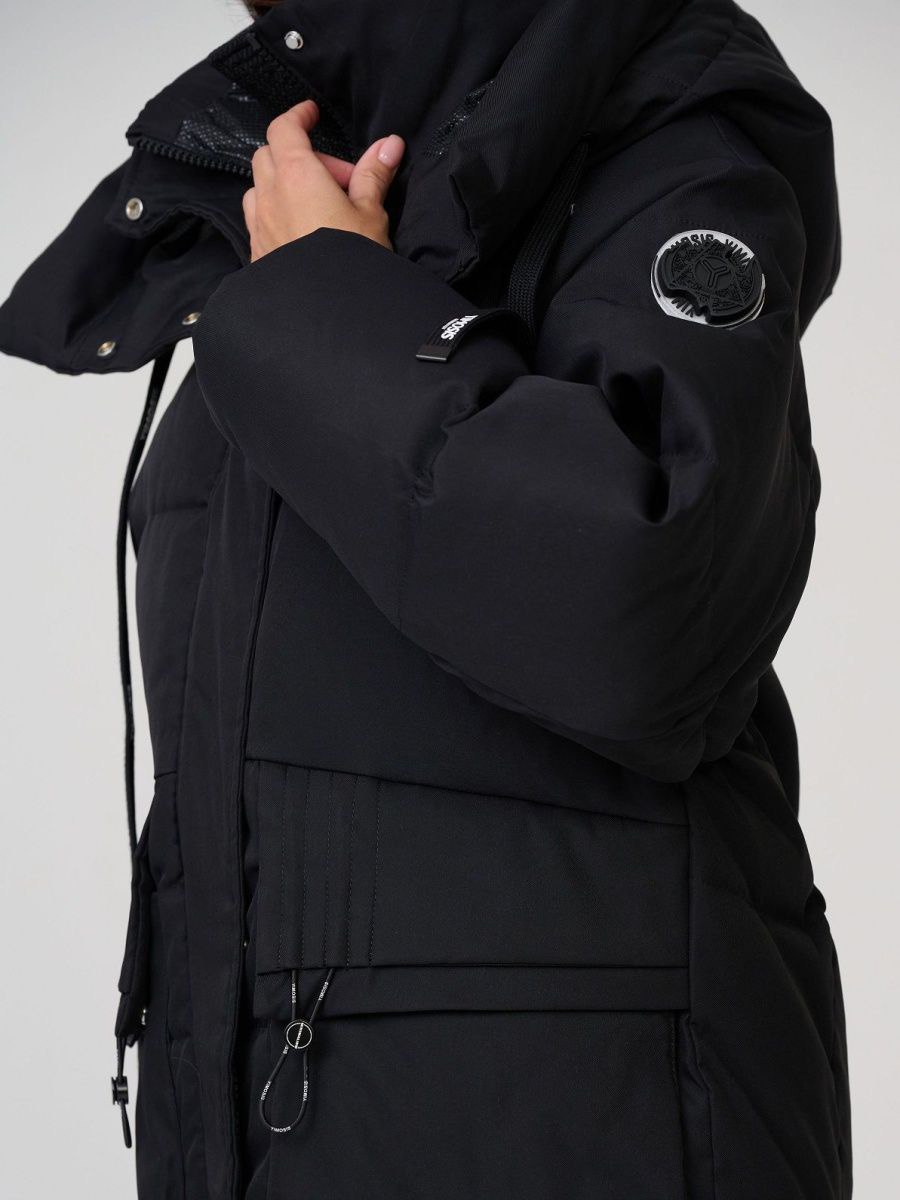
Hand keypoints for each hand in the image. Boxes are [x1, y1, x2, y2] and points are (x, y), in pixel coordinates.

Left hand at [243, 99, 404, 260]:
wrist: (329, 315)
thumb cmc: (352, 260)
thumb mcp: (372, 213)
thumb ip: (374, 175)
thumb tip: (389, 144)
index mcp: (297, 174)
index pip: (284, 128)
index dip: (297, 115)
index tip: (311, 113)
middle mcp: (270, 195)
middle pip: (270, 155)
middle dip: (299, 156)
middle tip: (337, 180)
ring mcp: (259, 226)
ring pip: (260, 188)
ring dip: (282, 186)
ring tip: (314, 207)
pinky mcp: (257, 253)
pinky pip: (258, 220)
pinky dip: (275, 214)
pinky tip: (300, 233)